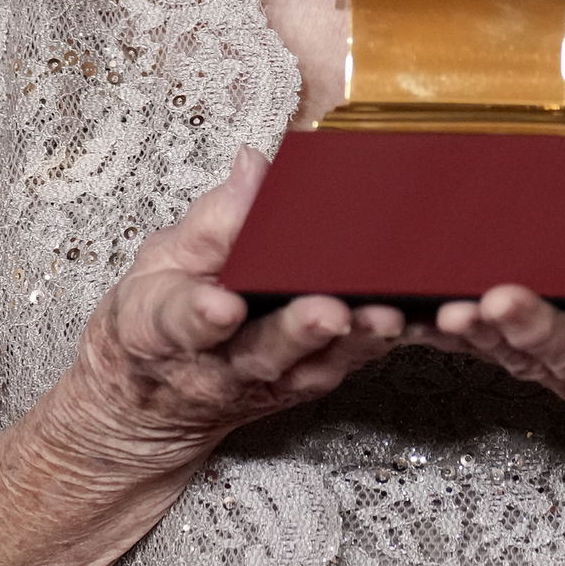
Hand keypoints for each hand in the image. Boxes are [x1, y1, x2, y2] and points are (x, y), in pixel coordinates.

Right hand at [48, 146, 405, 477]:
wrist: (156, 401)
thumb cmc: (162, 316)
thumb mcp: (161, 261)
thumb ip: (210, 220)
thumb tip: (253, 165)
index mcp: (167, 328)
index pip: (181, 322)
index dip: (201, 315)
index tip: (220, 306)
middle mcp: (220, 363)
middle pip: (262, 351)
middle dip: (298, 331)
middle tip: (328, 311)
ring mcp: (268, 379)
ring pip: (312, 366)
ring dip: (350, 344)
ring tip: (381, 318)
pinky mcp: (306, 380)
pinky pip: (344, 365)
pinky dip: (375, 347)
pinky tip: (408, 323)